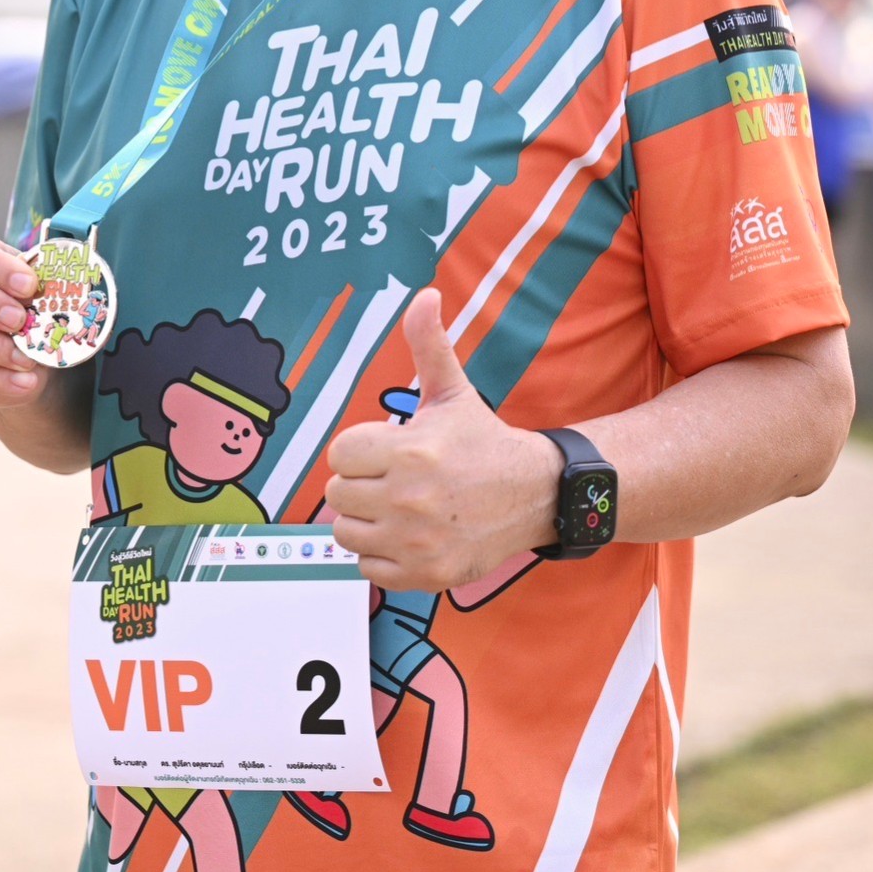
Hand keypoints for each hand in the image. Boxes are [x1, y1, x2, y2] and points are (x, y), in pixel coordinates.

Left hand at [323, 288, 562, 592]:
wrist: (535, 496)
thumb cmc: (483, 442)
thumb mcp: (453, 391)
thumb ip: (429, 344)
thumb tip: (425, 294)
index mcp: (410, 452)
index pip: (339, 454)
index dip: (359, 450)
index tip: (387, 450)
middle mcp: (409, 500)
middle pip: (337, 494)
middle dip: (360, 484)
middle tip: (394, 480)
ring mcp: (416, 542)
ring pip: (346, 534)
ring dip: (365, 522)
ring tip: (399, 507)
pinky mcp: (424, 576)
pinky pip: (367, 569)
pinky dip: (382, 556)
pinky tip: (409, 536)